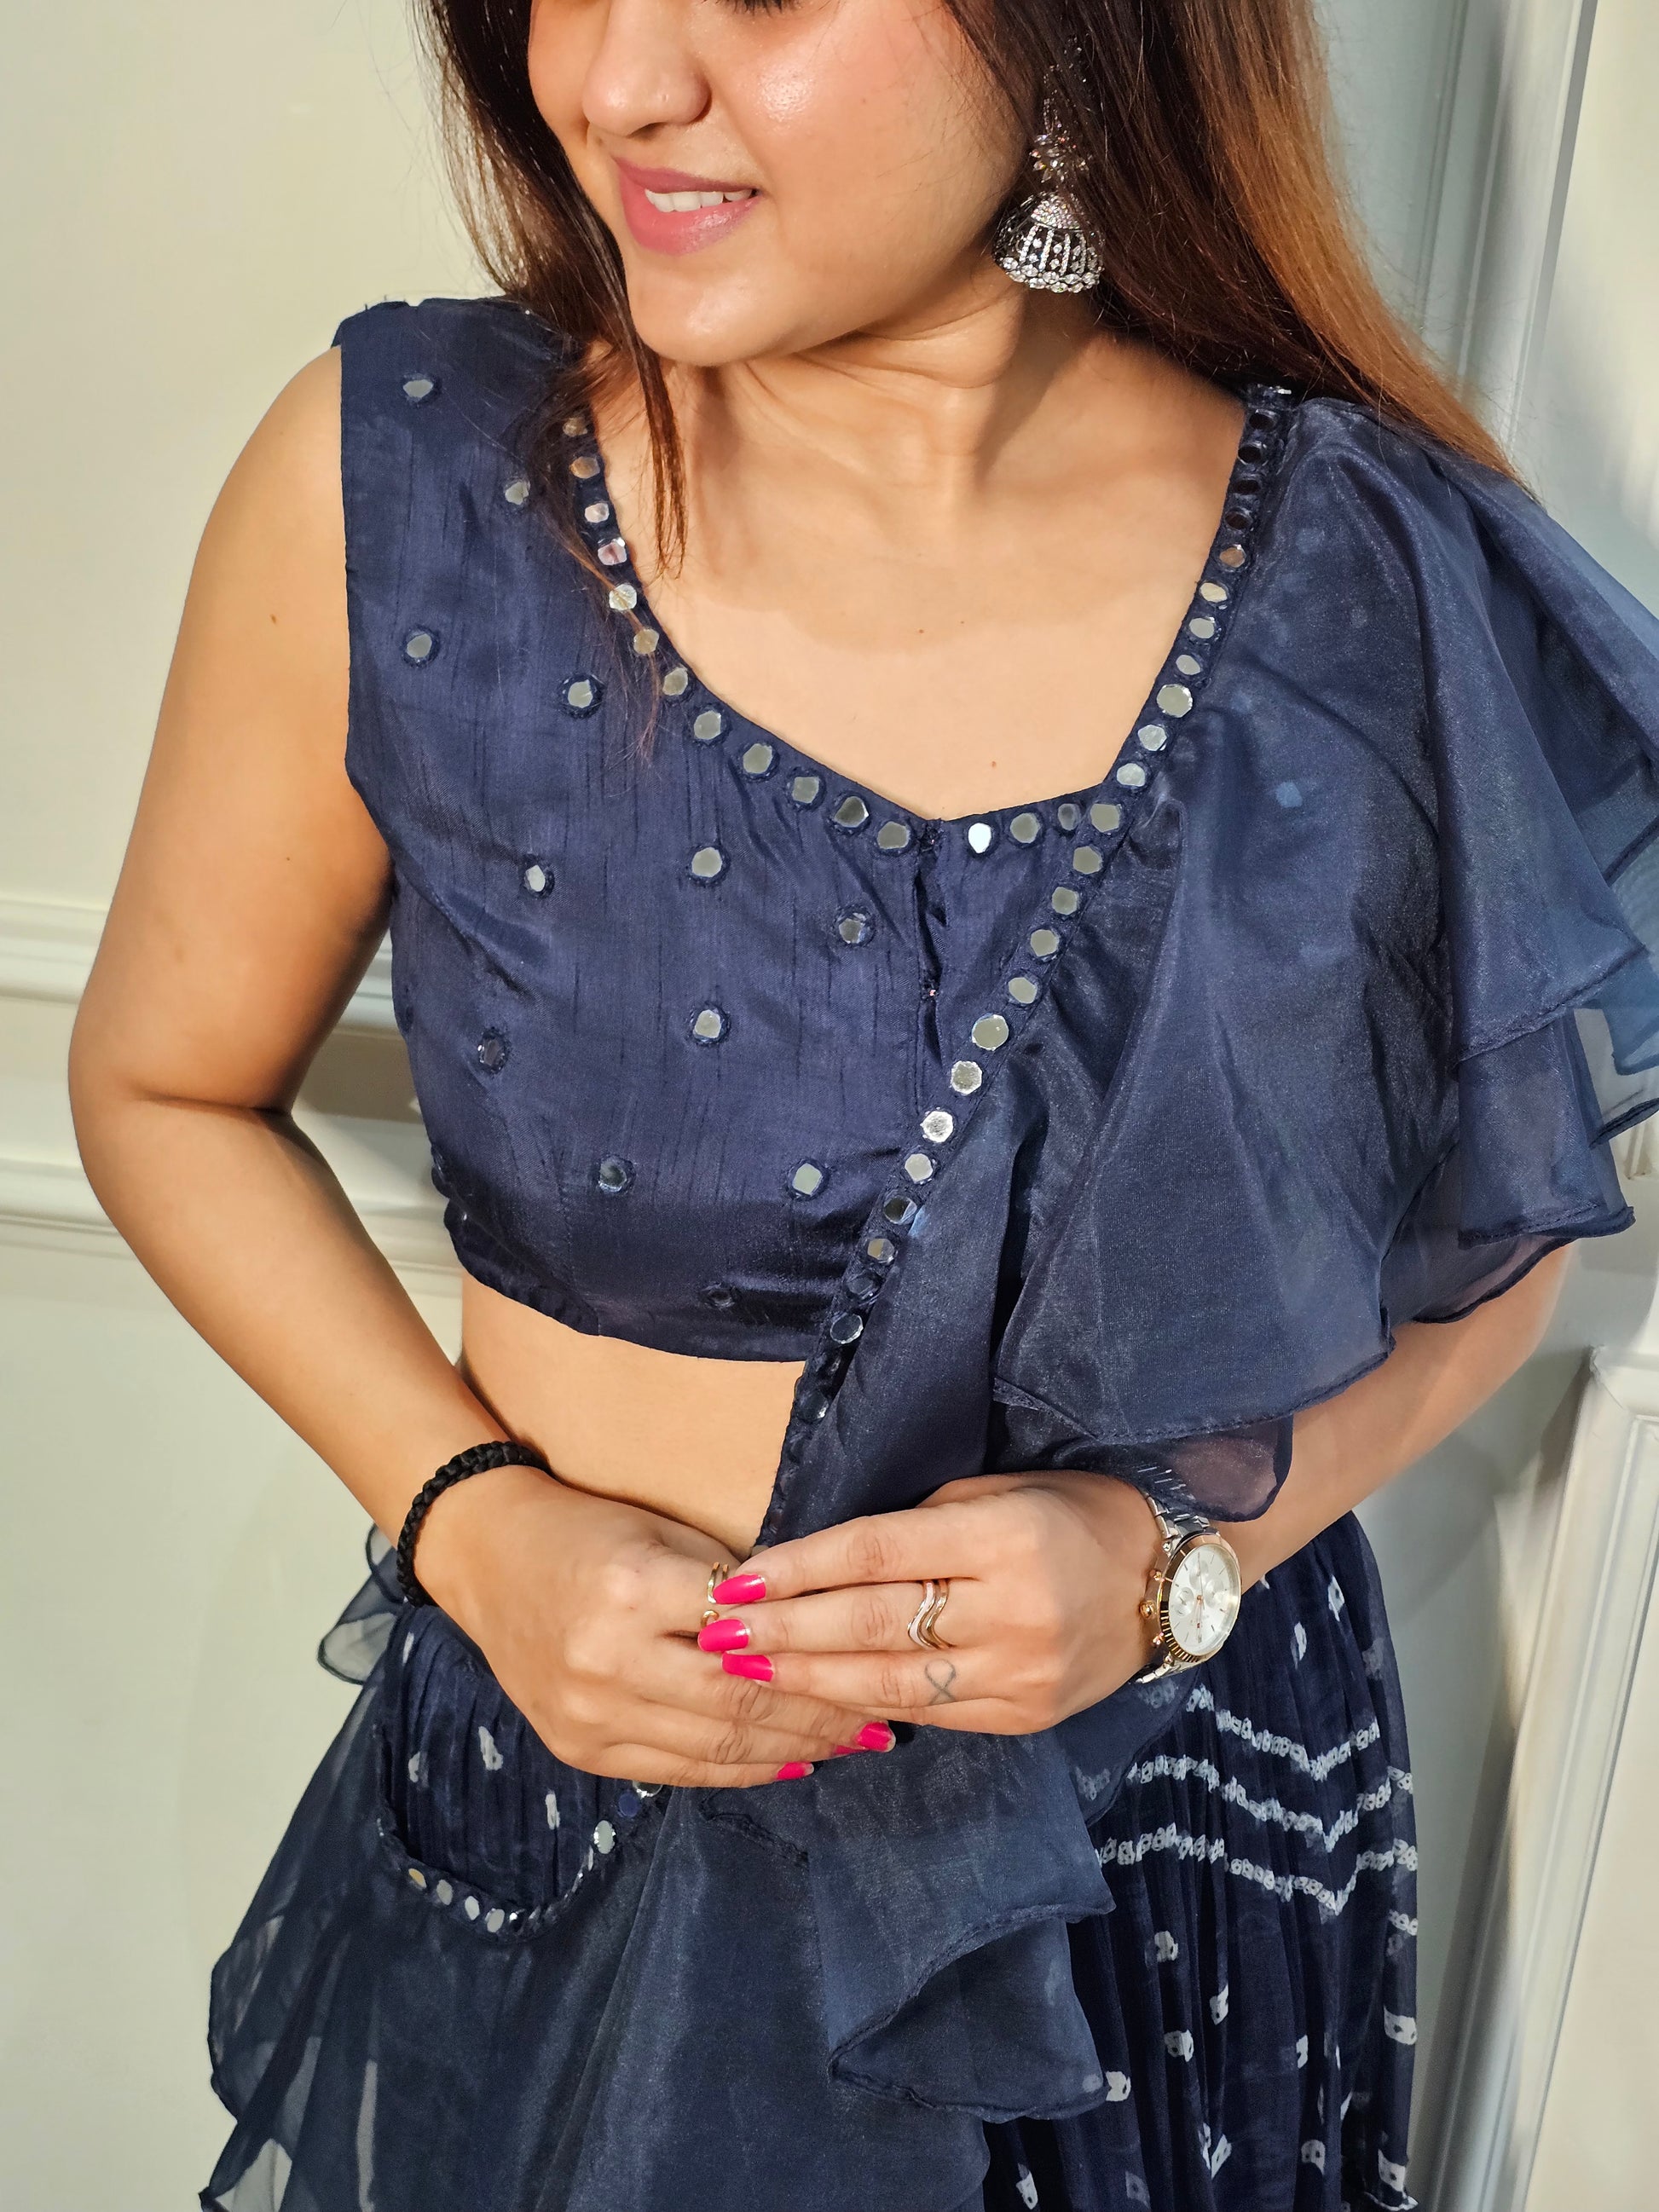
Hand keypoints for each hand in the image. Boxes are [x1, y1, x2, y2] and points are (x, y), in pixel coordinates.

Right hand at [414, 1464, 897, 1785]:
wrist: (485, 1555)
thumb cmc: (589, 1527)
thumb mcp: (664, 1533)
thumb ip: (733, 1586)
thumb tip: (823, 1625)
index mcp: (632, 1589)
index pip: (749, 1636)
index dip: (818, 1656)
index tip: (872, 1662)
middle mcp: (605, 1659)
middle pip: (737, 1702)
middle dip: (818, 1716)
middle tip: (878, 1717)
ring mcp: (586, 1713)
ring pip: (712, 1748)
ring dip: (789, 1749)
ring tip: (847, 1744)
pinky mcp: (577, 1748)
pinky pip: (673, 1771)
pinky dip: (736, 1769)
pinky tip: (785, 1760)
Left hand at [697, 1472, 1164, 1733]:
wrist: (1164, 1578)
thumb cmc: (1068, 1511)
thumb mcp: (995, 1490)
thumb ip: (917, 1525)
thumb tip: (822, 1558)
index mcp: (1003, 1537)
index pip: (875, 1552)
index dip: (800, 1567)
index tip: (739, 1577)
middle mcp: (1012, 1611)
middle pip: (871, 1624)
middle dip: (784, 1631)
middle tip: (718, 1632)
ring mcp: (1021, 1674)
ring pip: (890, 1683)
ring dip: (807, 1679)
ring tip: (747, 1670)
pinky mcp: (1024, 1716)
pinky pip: (927, 1713)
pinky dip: (864, 1706)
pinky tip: (814, 1698)